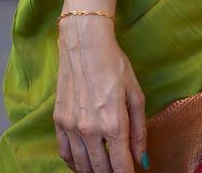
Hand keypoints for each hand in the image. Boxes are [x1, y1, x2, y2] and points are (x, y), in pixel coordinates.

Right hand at [54, 16, 148, 171]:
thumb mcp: (135, 94)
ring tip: (103, 169)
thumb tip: (142, 159)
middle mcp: (91, 130)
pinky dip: (74, 164)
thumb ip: (139, 130)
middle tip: (118, 169)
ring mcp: (72, 127)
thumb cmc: (114, 64)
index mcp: (114, 124)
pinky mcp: (59, 120)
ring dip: (94, 172)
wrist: (84, 42)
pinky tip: (82, 164)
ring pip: (82, 166)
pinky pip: (65, 153)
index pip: (121, 168)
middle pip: (101, 171)